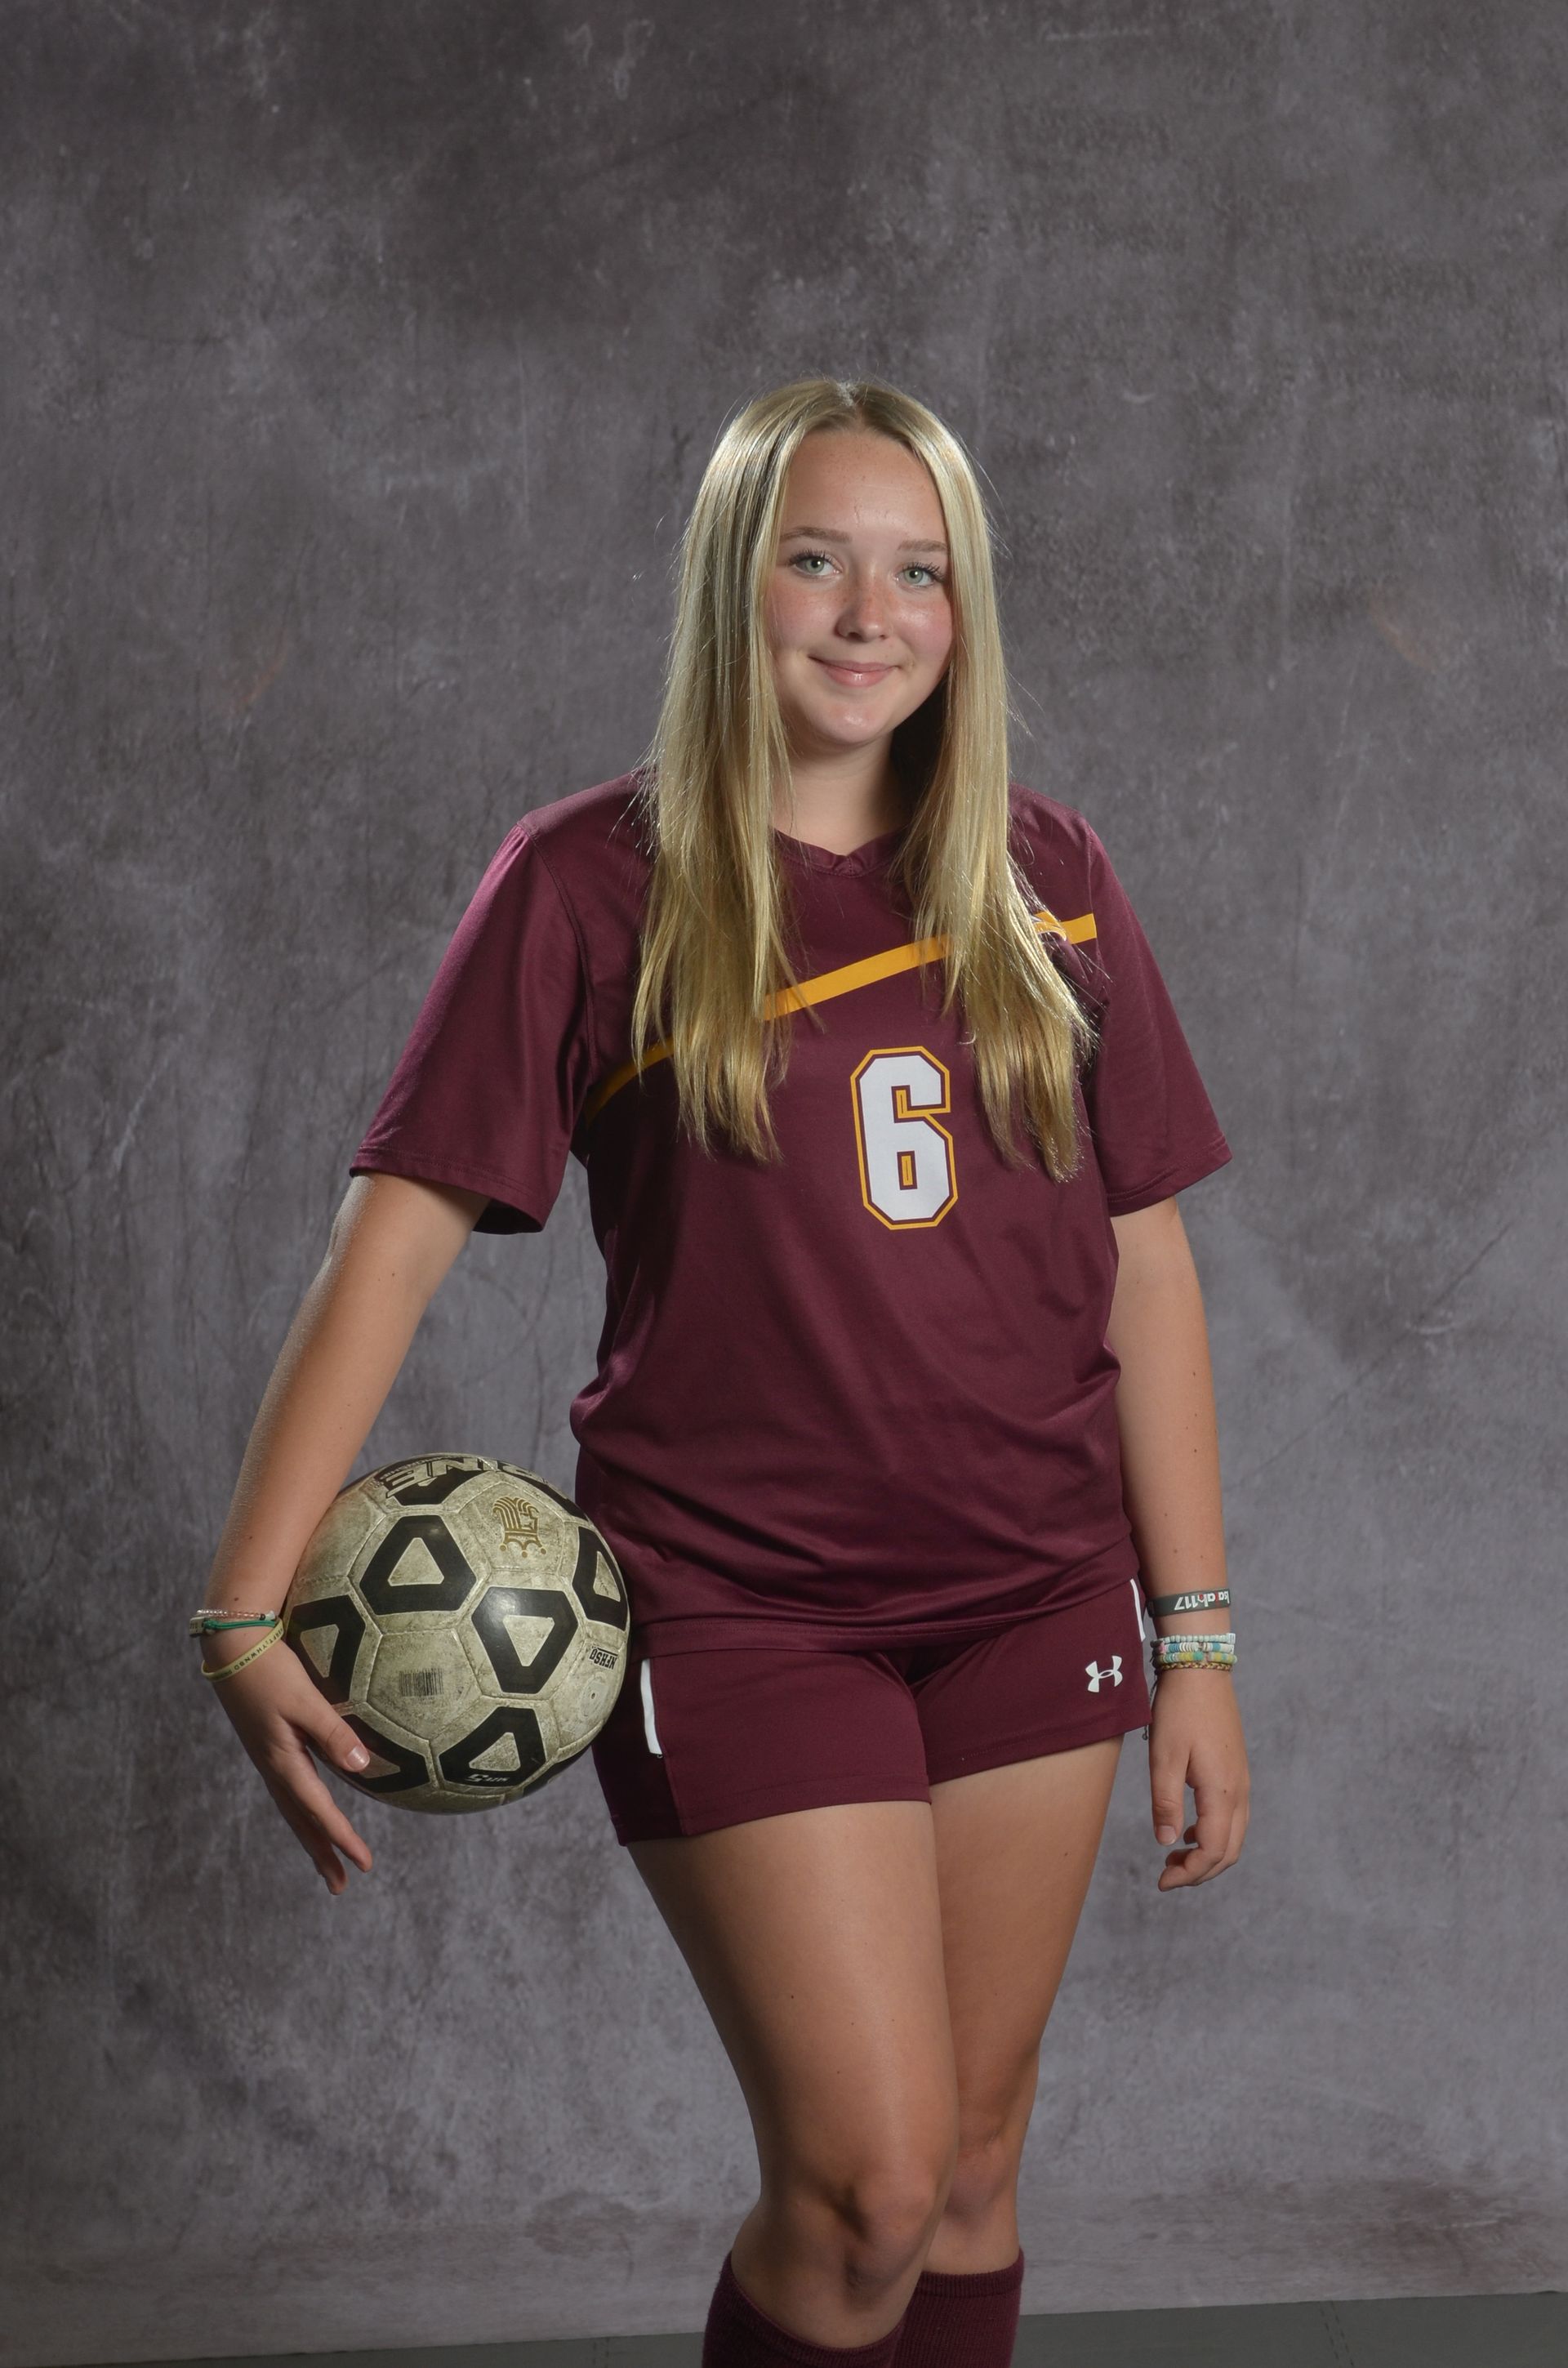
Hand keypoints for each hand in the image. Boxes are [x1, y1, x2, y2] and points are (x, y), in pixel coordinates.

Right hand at [201, 1631, 374, 1893]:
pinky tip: (311, 1810)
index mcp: (283, 1762)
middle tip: (339, 1885)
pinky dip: (303, 1811)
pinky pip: (289, 1790)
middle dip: (321, 1853)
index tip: (364, 1864)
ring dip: (312, 1835)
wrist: (231, 1647)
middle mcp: (274, 1767)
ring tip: (328, 1861)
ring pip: (294, 1808)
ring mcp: (268, 1758)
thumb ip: (333, 1732)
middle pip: (301, 1821)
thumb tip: (361, 1766)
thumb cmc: (271, 1669)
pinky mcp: (267, 1746)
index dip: (343, 1838)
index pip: (319, 1810)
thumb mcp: (304, 1699)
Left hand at [1148, 1670, 1248, 1889]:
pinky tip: (1188, 1830)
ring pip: (1234, 1837)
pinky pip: (1233, 1818)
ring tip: (1174, 1858)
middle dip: (1200, 1872)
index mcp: (1222, 1792)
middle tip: (1167, 1877)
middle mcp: (1239, 1792)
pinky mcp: (1237, 1772)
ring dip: (1207, 1855)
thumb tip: (1167, 1844)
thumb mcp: (1163, 1757)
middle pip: (1228, 1852)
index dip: (1189, 1874)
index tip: (1161, 1882)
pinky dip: (1214, 1835)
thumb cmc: (1179, 1711)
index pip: (1212, 1851)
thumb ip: (1165, 1803)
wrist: (1202, 1670)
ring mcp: (1242, 1782)